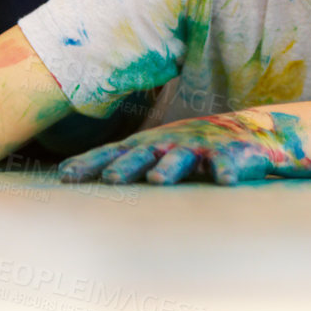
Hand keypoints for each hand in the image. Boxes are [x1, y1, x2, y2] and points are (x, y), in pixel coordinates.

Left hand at [59, 115, 278, 185]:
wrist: (249, 130)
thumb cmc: (190, 145)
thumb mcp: (155, 148)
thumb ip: (121, 161)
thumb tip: (62, 175)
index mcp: (149, 143)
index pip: (113, 153)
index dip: (90, 164)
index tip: (65, 177)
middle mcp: (171, 143)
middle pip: (144, 154)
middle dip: (127, 166)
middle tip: (111, 179)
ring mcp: (201, 147)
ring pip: (182, 158)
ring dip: (169, 168)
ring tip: (158, 179)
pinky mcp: (232, 154)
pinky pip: (229, 163)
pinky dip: (226, 170)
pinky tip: (223, 180)